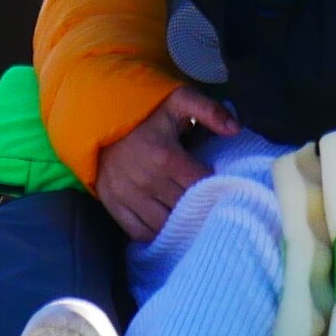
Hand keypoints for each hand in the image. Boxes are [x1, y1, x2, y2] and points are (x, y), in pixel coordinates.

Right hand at [93, 85, 233, 241]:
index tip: (224, 187)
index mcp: (166, 157)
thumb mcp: (178, 100)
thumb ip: (209, 110)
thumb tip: (236, 129)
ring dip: (181, 225)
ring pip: (165, 226)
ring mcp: (129, 196)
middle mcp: (147, 181)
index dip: (217, 187)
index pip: (202, 185)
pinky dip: (156, 235)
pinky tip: (168, 229)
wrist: (98, 119)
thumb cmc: (145, 113)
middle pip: (186, 208)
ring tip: (192, 219)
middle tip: (211, 205)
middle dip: (201, 208)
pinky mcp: (114, 205)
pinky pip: (140, 233)